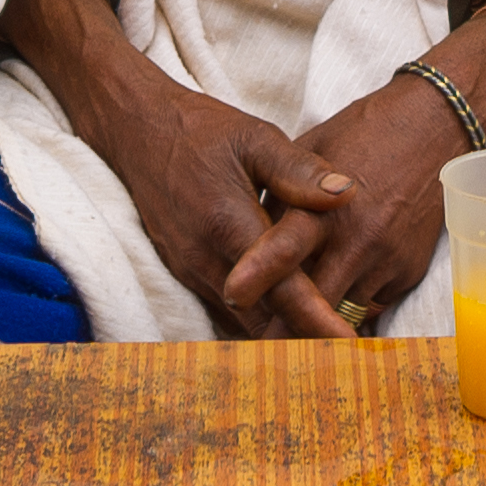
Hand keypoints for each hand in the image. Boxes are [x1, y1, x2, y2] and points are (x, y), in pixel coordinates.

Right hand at [6, 0, 354, 330]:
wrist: (135, 129)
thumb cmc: (201, 130)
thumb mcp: (255, 137)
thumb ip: (299, 171)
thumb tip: (348, 193)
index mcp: (228, 225)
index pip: (281, 289)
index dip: (317, 321)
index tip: (350, 345)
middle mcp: (204, 260)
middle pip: (261, 322)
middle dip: (302, 341)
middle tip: (350, 355)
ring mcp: (189, 270)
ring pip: (240, 322)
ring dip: (279, 334)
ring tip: (325, 345)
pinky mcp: (183, 271)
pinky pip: (225, 309)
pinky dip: (256, 318)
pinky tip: (286, 317)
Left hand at [226, 0, 485, 335]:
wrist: (437, 126)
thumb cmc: (365, 134)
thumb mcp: (312, 152)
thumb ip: (280, 196)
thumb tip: (245, 237)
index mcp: (325, 206)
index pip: (286, 246)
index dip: (258, 274)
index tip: (232, 295)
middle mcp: (358, 239)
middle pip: (315, 303)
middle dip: (284, 331)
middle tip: (253, 352)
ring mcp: (387, 260)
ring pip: (343, 315)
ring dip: (317, 322)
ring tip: (291, 334)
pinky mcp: (408, 273)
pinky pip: (370, 305)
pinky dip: (349, 302)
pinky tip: (339, 286)